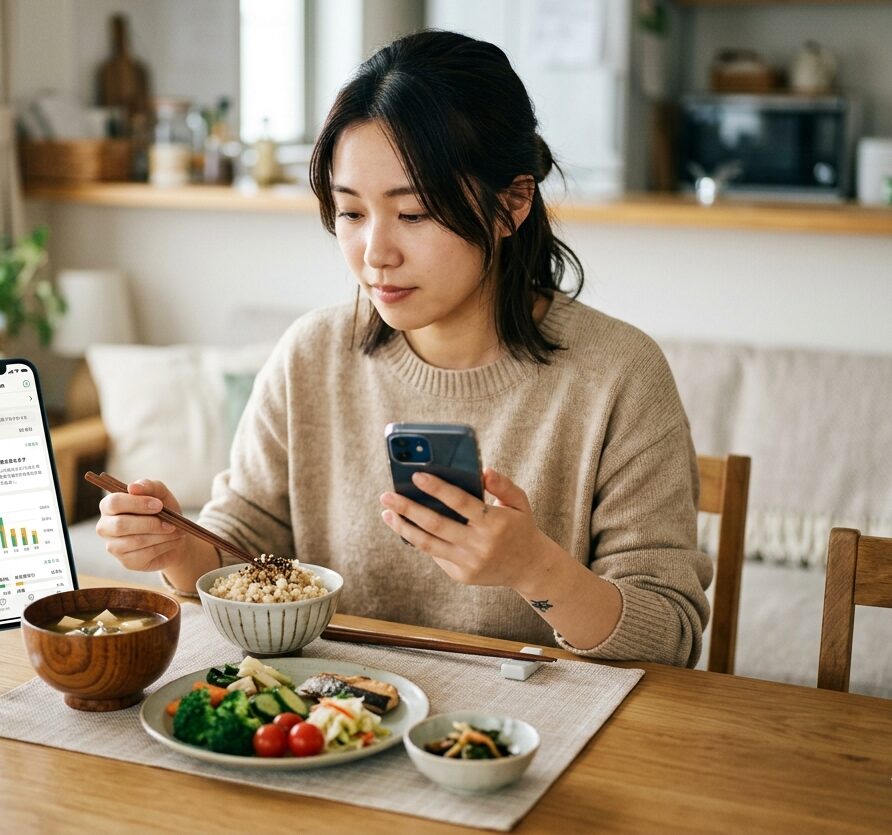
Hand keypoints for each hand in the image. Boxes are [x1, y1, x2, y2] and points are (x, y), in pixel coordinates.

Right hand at [95, 479, 188, 572]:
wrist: (176, 534)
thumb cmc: (163, 510)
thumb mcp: (160, 494)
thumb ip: (149, 486)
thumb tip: (133, 487)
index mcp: (110, 506)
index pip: (114, 503)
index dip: (137, 503)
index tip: (159, 505)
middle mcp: (106, 527)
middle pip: (120, 525)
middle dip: (150, 523)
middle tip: (171, 523)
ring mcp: (114, 547)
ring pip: (136, 541)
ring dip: (161, 535)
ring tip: (176, 530)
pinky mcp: (127, 562)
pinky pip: (145, 554)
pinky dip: (164, 546)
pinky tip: (172, 541)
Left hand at [379, 468, 548, 588]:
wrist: (529, 567)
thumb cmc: (520, 526)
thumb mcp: (519, 501)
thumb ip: (502, 484)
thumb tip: (482, 470)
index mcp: (494, 523)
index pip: (460, 502)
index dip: (437, 488)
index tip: (416, 476)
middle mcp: (479, 545)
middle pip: (435, 524)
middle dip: (407, 508)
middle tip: (386, 496)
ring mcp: (469, 563)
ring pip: (427, 544)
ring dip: (403, 527)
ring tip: (387, 513)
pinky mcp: (461, 575)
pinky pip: (435, 555)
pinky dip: (419, 540)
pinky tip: (406, 526)